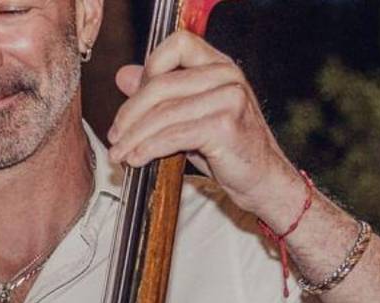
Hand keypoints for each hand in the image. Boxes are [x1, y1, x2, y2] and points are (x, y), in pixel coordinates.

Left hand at [107, 31, 303, 229]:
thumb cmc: (229, 150)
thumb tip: (123, 76)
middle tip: (115, 137)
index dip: (149, 68)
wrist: (264, 180)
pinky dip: (149, 149)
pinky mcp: (224, 126)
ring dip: (135, 137)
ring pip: (164, 114)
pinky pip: (173, 135)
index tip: (133, 101)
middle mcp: (227, 75)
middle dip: (130, 114)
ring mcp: (229, 98)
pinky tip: (137, 160)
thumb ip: (162, 95)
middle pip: (161, 84)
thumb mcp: (192, 116)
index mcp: (220, 65)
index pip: (177, 44)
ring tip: (120, 155)